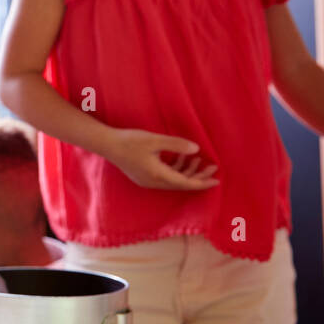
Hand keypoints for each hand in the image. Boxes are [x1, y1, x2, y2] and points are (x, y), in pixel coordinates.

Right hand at [104, 129, 219, 190]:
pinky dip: (175, 169)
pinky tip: (181, 158)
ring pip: (173, 180)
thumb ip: (176, 145)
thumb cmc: (130, 141)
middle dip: (198, 176)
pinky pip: (165, 176)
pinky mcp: (143, 176)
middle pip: (181, 183)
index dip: (202, 182)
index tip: (216, 180)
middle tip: (212, 167)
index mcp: (158, 175)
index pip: (185, 183)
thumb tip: (196, 149)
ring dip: (186, 171)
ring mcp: (148, 180)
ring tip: (197, 159)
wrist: (107, 144)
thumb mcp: (155, 140)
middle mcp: (154, 181)